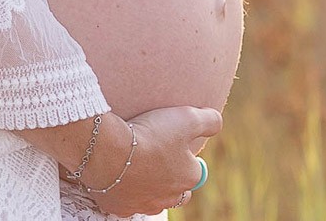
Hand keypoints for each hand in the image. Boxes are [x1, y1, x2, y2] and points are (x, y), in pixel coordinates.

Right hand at [82, 106, 221, 216]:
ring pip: (153, 201)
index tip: (176, 143)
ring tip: (137, 167)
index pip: (196, 171)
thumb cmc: (150, 135)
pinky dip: (124, 191)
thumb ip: (209, 121)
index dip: (187, 156)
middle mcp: (168, 198)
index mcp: (188, 178)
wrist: (108, 151)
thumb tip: (217, 123)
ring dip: (150, 188)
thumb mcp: (188, 118)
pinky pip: (126, 202)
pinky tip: (117, 176)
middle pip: (178, 193)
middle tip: (158, 158)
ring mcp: (143, 205)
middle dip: (172, 179)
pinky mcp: (119, 207)